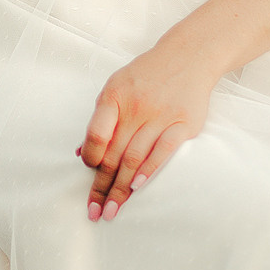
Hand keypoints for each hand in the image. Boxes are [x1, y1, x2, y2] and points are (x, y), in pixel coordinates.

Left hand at [78, 46, 216, 220]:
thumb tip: (82, 154)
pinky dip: (149, 170)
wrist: (187, 57)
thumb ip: (101, 120)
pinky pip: (164, 150)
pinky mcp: (184, 123)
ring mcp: (160, 115)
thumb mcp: (116, 88)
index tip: (89, 172)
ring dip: (122, 188)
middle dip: (102, 186)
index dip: (91, 156)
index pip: (96, 132)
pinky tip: (138, 187)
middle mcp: (136, 106)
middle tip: (95, 211)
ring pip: (135, 157)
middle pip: (115, 153)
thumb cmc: (145, 77)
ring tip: (112, 210)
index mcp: (114, 96)